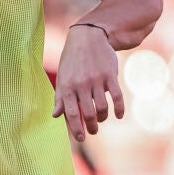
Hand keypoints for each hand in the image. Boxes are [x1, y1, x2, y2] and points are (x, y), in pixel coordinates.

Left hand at [51, 24, 123, 140]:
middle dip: (91, 126)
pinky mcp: (110, 75)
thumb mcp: (62, 76)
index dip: (76, 128)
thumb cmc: (72, 59)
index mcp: (67, 86)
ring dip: (103, 118)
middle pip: (89, 113)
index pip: (71, 113)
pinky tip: (118, 115)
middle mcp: (82, 84)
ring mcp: (97, 79)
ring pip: (103, 107)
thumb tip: (55, 115)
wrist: (89, 36)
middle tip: (92, 131)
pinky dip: (119, 109)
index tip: (80, 138)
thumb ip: (60, 96)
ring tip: (101, 120)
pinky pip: (117, 96)